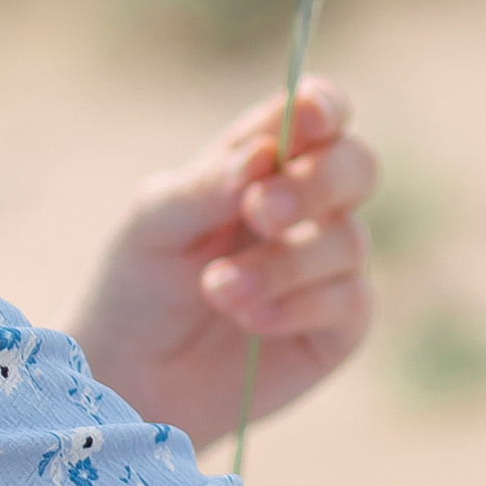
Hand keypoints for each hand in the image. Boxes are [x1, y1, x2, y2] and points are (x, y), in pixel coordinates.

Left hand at [69, 81, 378, 452]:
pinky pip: (351, 302)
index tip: (307, 117)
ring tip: (218, 289)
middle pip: (357, 165)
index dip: (322, 107)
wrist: (129, 377)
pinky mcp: (338, 329)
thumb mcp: (154, 221)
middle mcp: (307, 206)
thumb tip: (266, 153)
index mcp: (264, 161)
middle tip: (260, 211)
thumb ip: (208, 183)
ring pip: (349, 240)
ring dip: (283, 263)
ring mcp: (327, 267)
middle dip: (315, 184)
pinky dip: (298, 307)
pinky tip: (249, 320)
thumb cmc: (137, 282)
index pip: (315, 113)